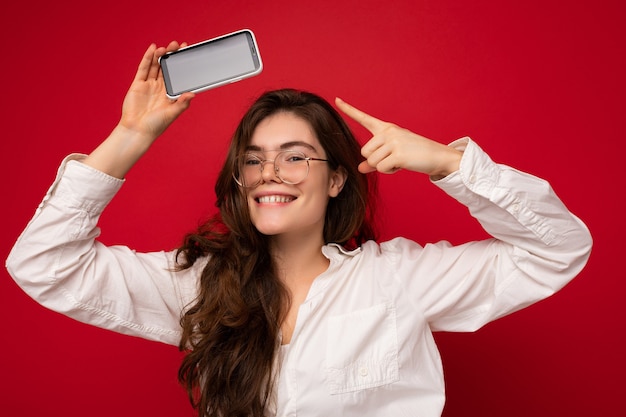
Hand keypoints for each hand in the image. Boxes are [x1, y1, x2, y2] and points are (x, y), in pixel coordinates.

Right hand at [118, 41, 194, 140]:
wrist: (137, 130)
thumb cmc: (156, 125)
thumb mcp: (172, 114)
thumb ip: (182, 103)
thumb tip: (193, 94)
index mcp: (170, 94)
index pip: (177, 76)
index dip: (181, 65)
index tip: (187, 53)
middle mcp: (160, 88)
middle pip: (167, 68)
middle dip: (172, 57)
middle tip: (178, 45)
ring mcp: (149, 85)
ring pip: (155, 66)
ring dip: (161, 56)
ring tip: (167, 47)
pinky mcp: (138, 84)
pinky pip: (143, 69)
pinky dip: (148, 58)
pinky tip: (153, 49)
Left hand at [335, 98, 461, 178]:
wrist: (438, 156)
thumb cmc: (415, 155)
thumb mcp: (393, 154)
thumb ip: (374, 160)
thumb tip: (360, 168)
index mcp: (386, 128)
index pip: (364, 118)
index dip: (349, 110)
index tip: (337, 100)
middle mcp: (388, 131)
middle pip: (364, 151)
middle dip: (375, 160)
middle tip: (393, 159)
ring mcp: (394, 141)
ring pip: (372, 161)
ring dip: (383, 167)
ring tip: (399, 161)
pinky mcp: (398, 154)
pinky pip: (381, 168)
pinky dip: (390, 171)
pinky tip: (402, 165)